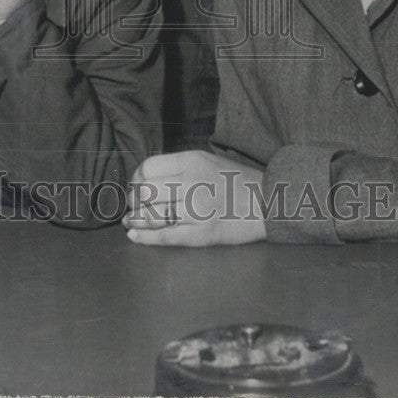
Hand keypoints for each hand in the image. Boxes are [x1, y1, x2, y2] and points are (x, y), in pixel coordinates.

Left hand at [122, 151, 266, 246]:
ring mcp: (196, 210)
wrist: (267, 202)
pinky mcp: (201, 234)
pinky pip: (164, 236)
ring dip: (136, 218)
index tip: (136, 184)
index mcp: (192, 161)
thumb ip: (179, 165)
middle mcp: (191, 183)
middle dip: (134, 199)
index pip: (149, 167)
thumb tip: (147, 177)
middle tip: (133, 204)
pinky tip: (135, 235)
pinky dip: (145, 237)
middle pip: (146, 191)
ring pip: (152, 214)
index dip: (137, 177)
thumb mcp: (207, 159)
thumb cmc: (236, 180)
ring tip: (131, 220)